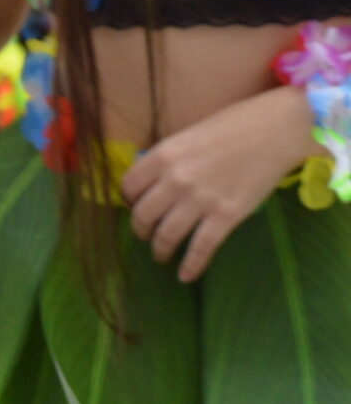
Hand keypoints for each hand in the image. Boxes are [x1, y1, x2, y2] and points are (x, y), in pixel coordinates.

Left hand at [122, 86, 317, 282]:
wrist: (274, 131)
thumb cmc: (231, 127)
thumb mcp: (187, 136)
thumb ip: (168, 160)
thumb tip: (152, 181)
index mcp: (162, 156)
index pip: (129, 187)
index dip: (129, 200)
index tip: (135, 206)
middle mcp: (175, 180)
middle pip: (143, 215)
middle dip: (140, 230)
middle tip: (144, 235)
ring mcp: (200, 200)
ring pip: (167, 235)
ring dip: (159, 250)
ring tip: (160, 256)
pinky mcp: (227, 216)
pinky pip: (201, 248)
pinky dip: (191, 266)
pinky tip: (185, 276)